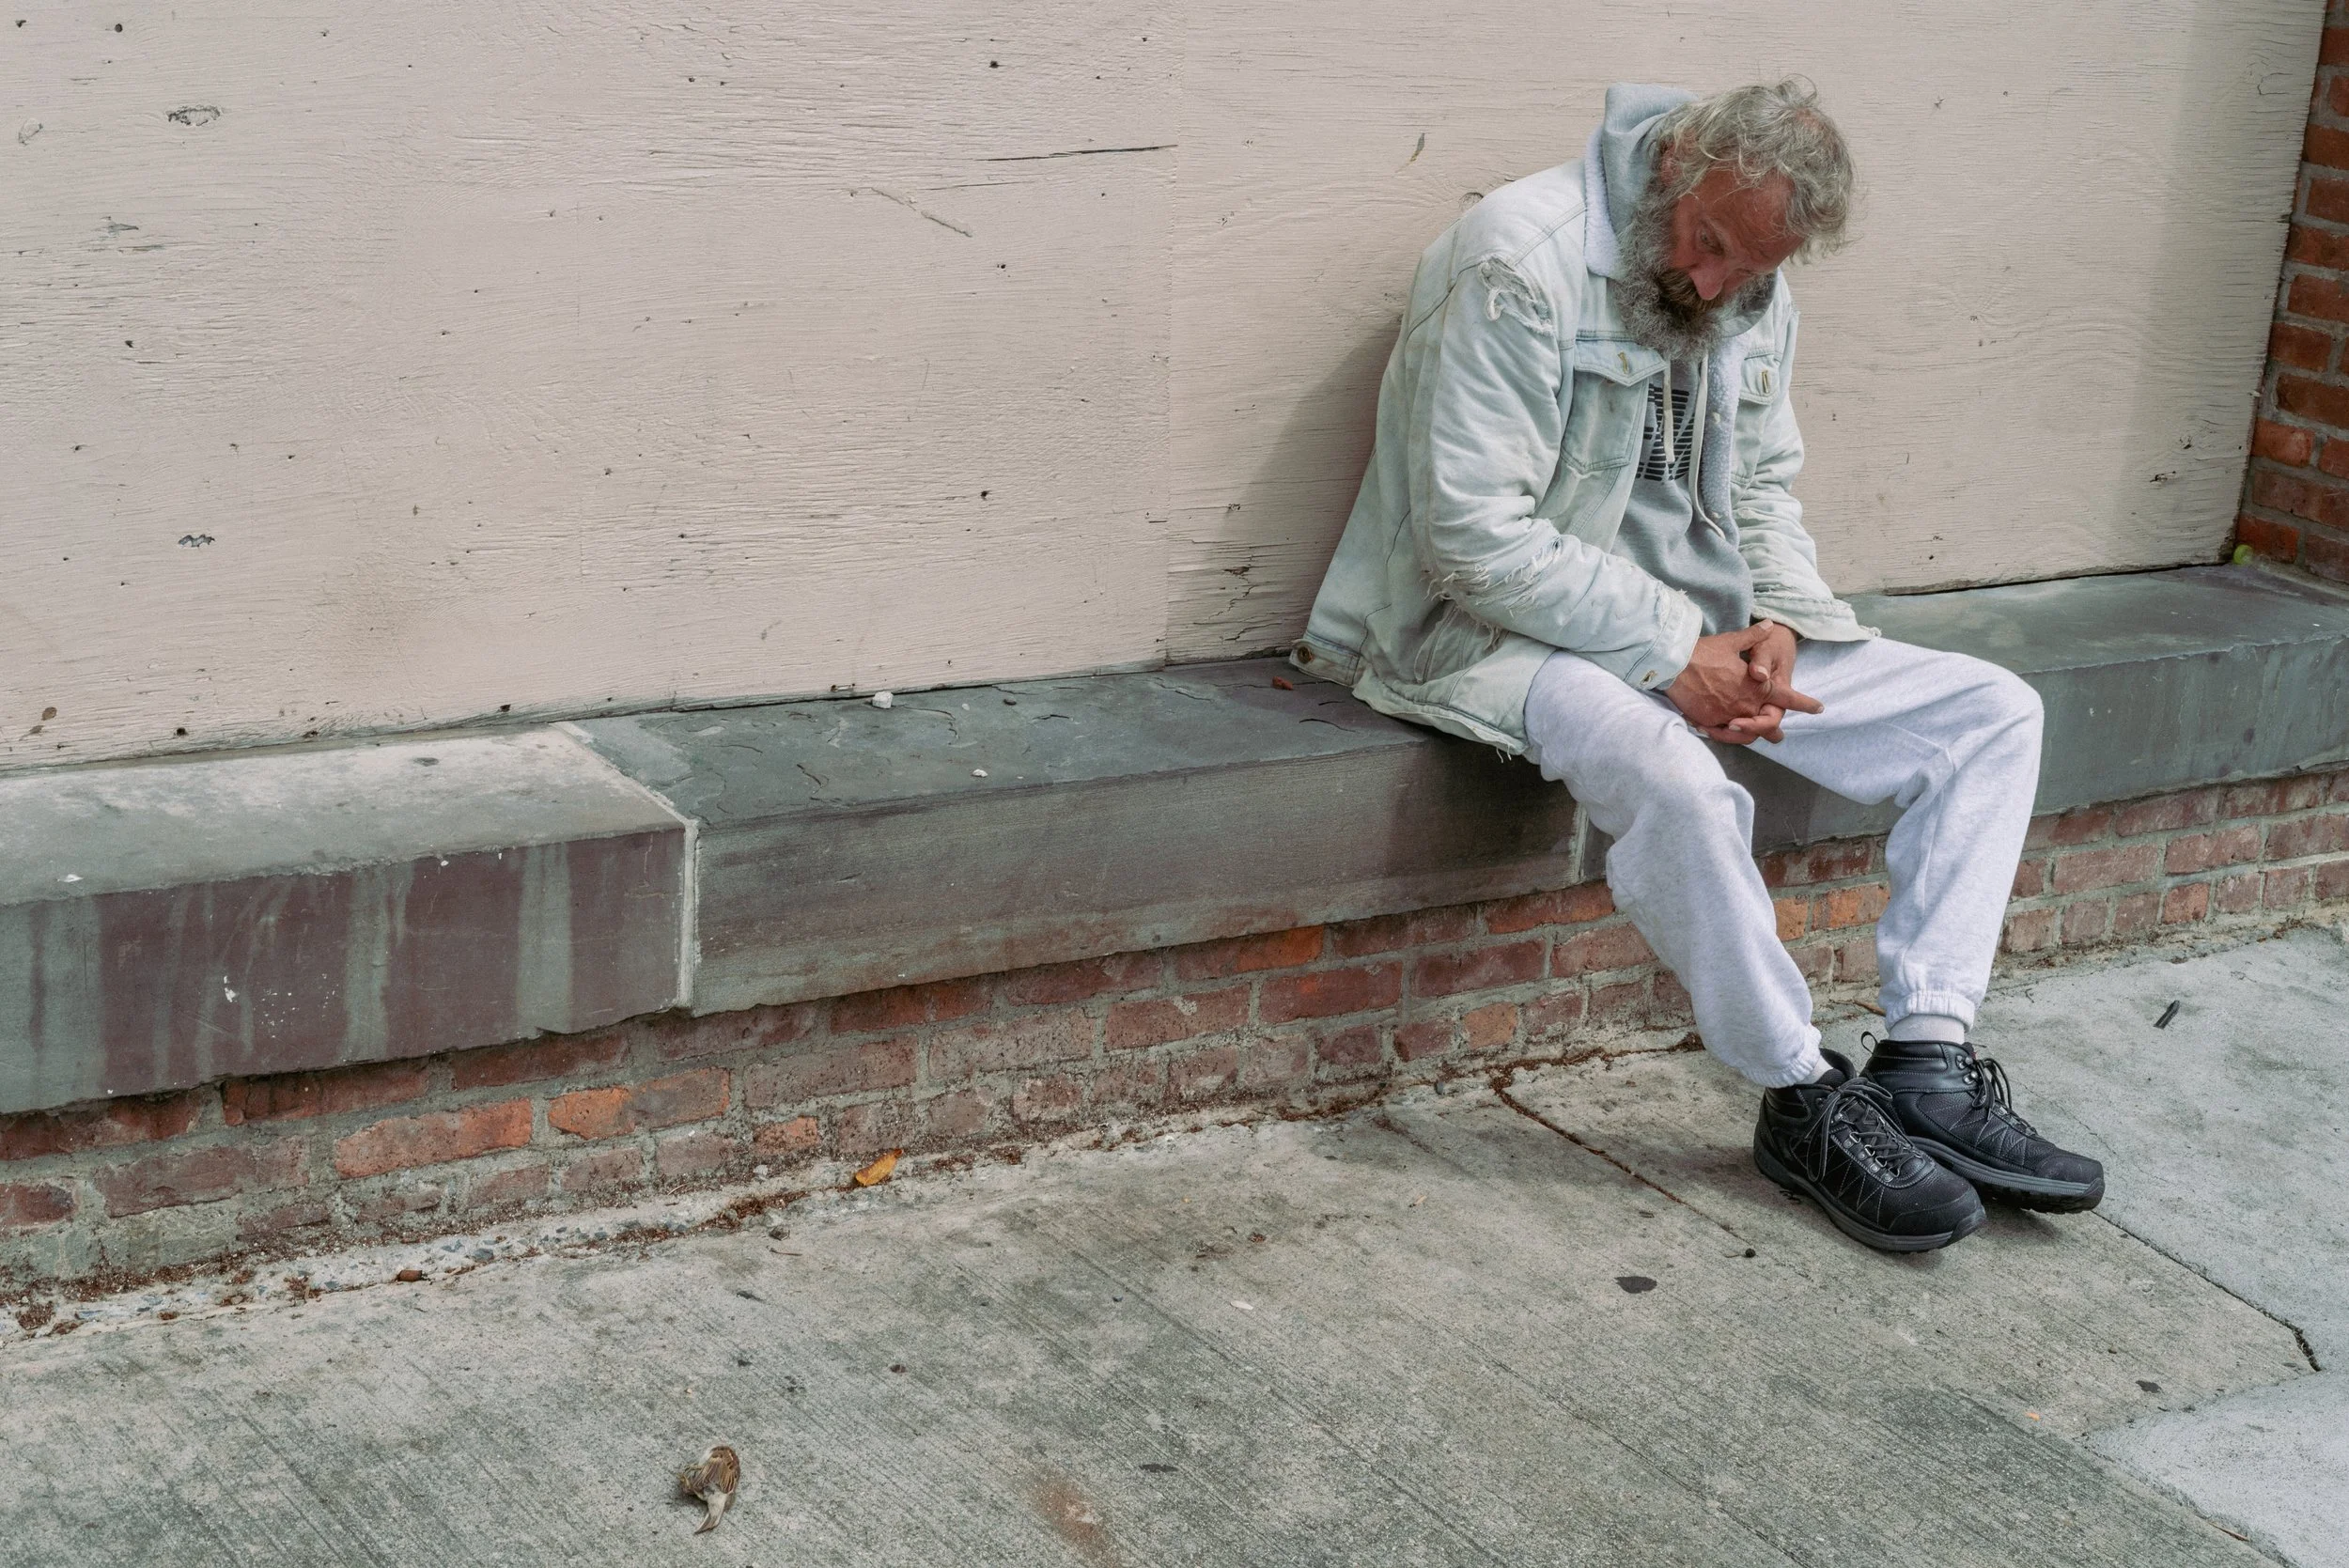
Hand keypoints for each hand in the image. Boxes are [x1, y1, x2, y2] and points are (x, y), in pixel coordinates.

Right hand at [1665, 621, 1821, 744]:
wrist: (1675, 664)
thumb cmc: (1705, 652)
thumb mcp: (1732, 641)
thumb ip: (1753, 637)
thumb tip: (1769, 624)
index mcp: (1757, 686)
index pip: (1786, 697)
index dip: (1805, 703)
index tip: (1819, 708)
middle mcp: (1746, 704)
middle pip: (1766, 722)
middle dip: (1773, 730)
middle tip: (1780, 737)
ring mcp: (1728, 715)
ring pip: (1745, 733)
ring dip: (1750, 734)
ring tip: (1750, 736)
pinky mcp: (1710, 722)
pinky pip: (1723, 734)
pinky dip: (1726, 734)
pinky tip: (1726, 731)